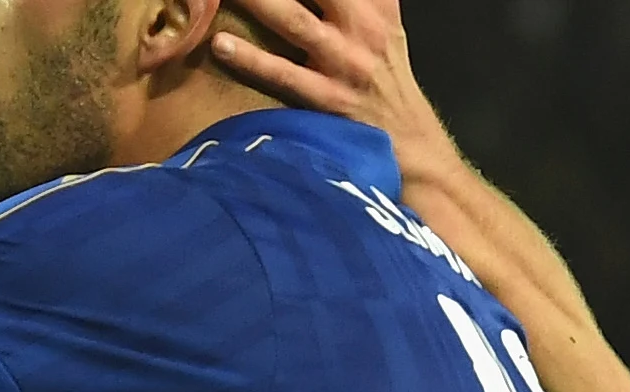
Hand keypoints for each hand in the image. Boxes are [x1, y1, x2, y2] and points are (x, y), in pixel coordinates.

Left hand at [211, 0, 459, 175]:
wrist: (409, 140)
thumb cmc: (384, 76)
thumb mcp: (382, 21)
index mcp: (375, 4)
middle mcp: (363, 26)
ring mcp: (345, 63)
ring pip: (294, 20)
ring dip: (257, 2)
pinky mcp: (329, 99)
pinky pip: (284, 74)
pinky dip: (251, 59)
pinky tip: (221, 44)